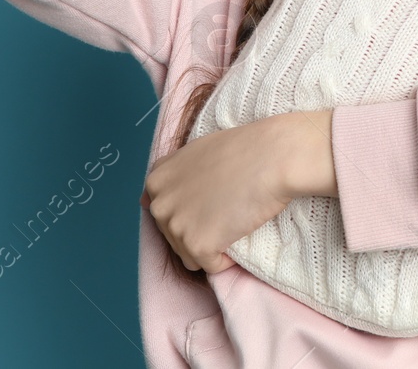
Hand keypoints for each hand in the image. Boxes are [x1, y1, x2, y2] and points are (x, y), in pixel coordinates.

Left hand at [141, 110, 335, 272]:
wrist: (272, 158)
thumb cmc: (242, 151)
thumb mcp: (194, 153)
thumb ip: (170, 177)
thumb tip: (144, 202)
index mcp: (156, 180)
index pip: (165, 212)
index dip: (192, 210)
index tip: (213, 200)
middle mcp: (159, 204)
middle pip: (175, 236)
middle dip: (200, 230)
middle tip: (228, 208)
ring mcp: (176, 226)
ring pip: (190, 255)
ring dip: (212, 245)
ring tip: (233, 218)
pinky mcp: (196, 246)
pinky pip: (211, 266)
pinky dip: (227, 259)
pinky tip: (240, 230)